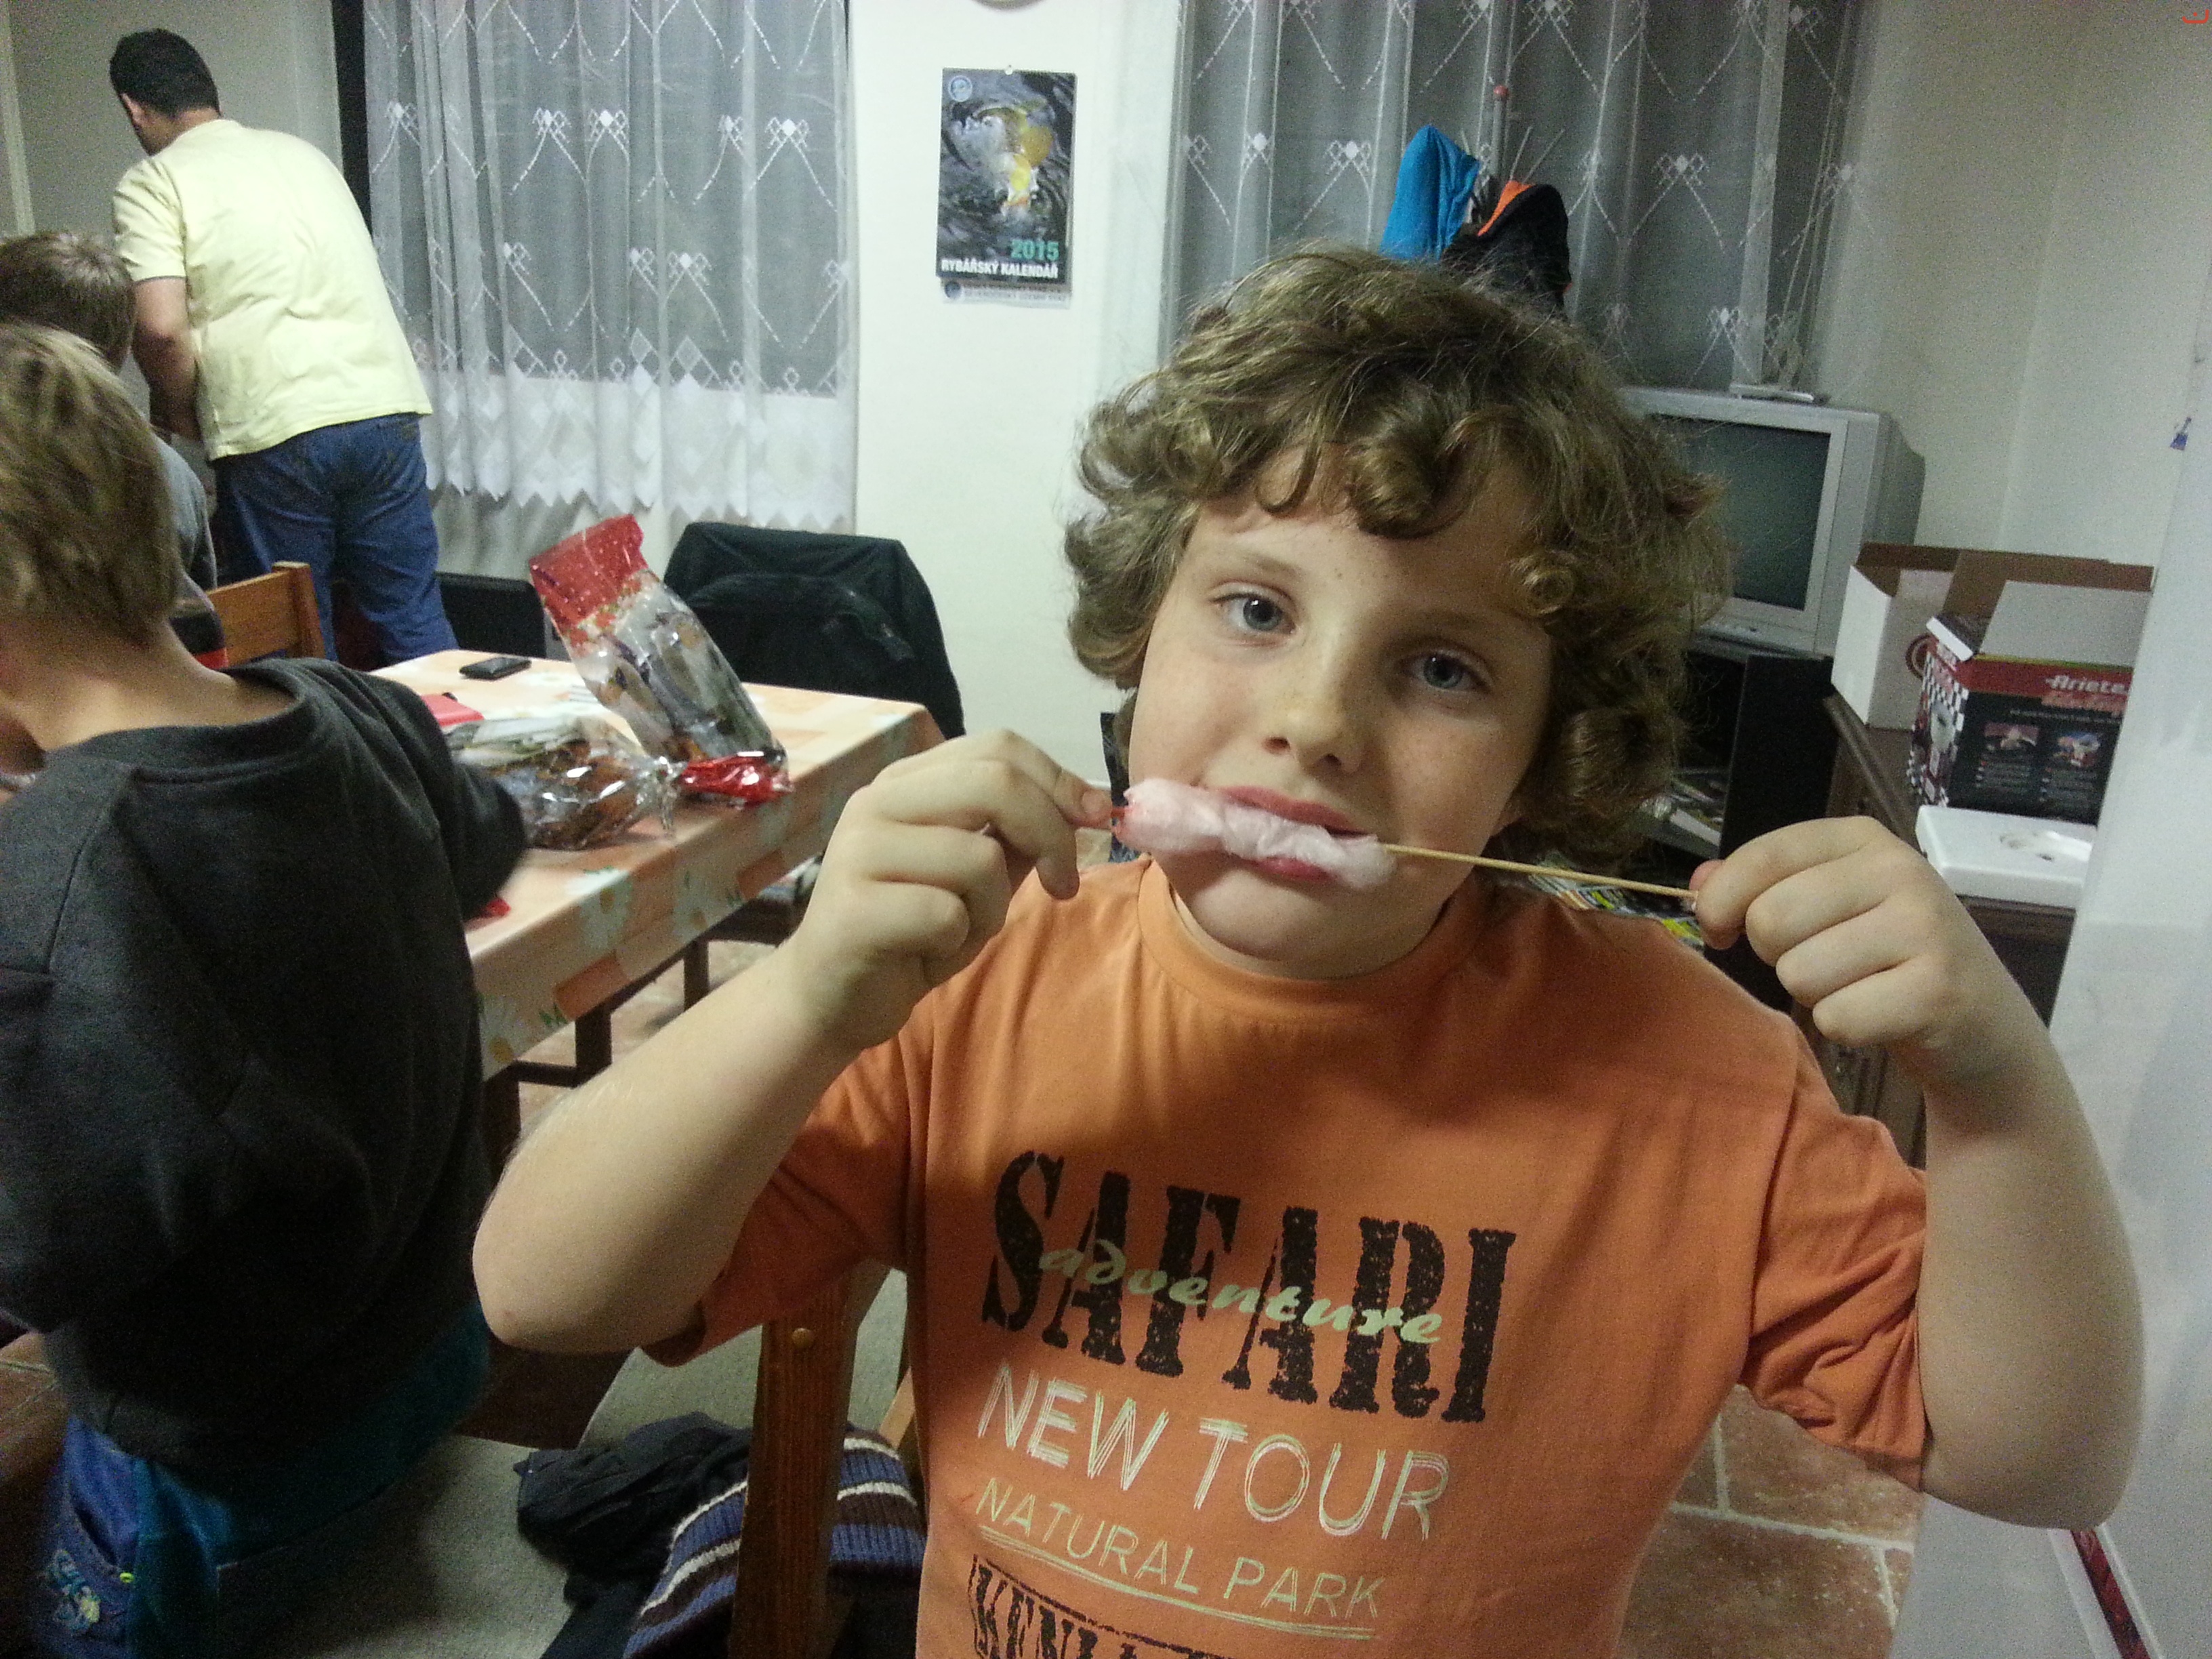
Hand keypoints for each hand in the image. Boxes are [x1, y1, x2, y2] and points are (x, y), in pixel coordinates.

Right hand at [777, 731, 1109, 1053]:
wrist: (833, 997)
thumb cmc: (912, 932)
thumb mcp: (977, 876)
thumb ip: (1019, 834)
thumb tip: (1088, 802)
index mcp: (907, 782)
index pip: (997, 746)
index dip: (1058, 779)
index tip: (1096, 819)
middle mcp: (877, 801)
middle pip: (994, 783)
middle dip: (1052, 834)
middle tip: (1064, 884)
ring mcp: (859, 851)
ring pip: (979, 857)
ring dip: (994, 908)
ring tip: (960, 931)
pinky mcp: (853, 909)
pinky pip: (947, 915)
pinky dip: (957, 944)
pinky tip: (926, 955)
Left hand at [1691, 817, 2042, 1094]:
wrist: (1982, 1024)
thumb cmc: (1888, 958)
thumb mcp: (1829, 905)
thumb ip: (1759, 886)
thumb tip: (1699, 884)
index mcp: (1863, 838)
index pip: (1762, 857)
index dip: (1720, 902)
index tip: (1720, 930)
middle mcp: (1899, 870)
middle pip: (1770, 921)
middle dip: (1778, 957)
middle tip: (1823, 965)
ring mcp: (1924, 928)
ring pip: (1799, 974)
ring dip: (1815, 996)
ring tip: (1861, 988)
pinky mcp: (1936, 991)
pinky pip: (1837, 1019)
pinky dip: (1848, 1029)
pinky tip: (1883, 1017)